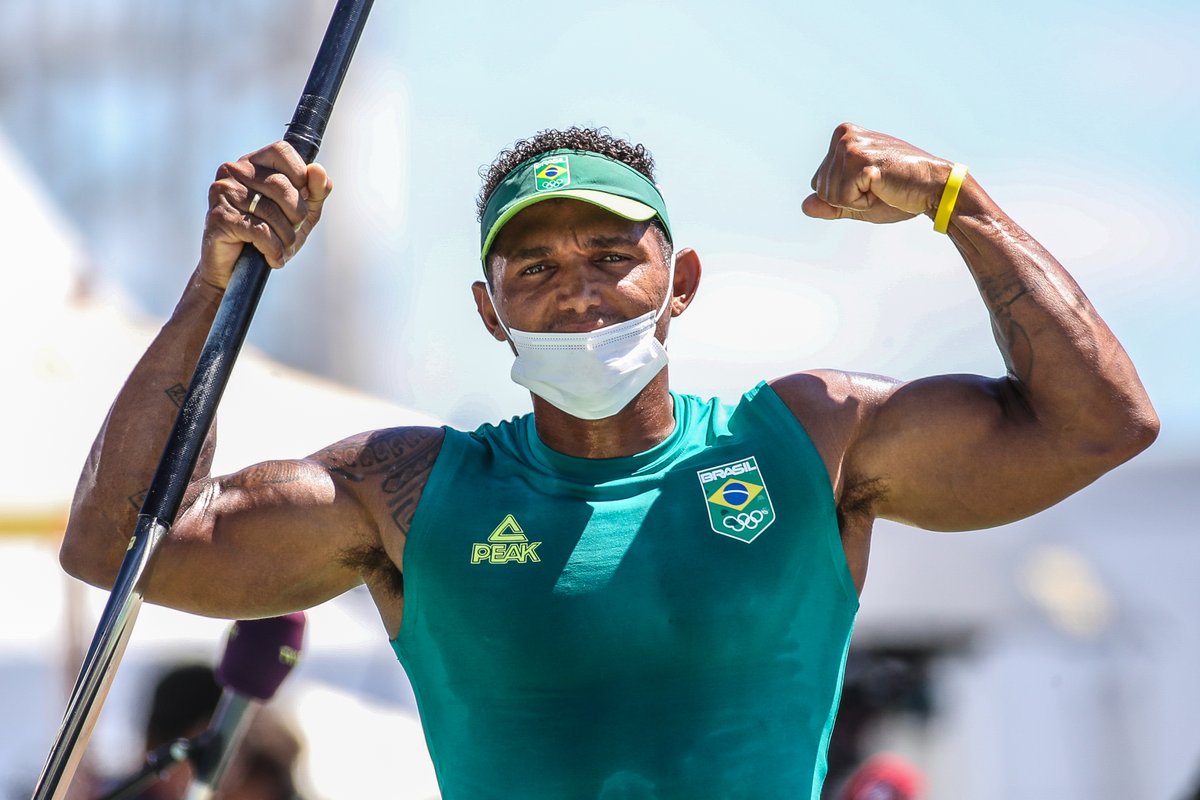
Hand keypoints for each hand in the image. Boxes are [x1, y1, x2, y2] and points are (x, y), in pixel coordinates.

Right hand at [199, 141, 332, 289]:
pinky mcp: (219, 217)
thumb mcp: (300, 214)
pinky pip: (260, 231)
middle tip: (293, 232)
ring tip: (282, 248)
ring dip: (286, 237)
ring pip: (271, 210)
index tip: (303, 199)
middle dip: (297, 214)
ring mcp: (223, 192)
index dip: (300, 175)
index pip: (282, 151)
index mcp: (253, 163)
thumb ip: (315, 192)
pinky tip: (273, 258)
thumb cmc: (270, 236)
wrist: (236, 269)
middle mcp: (234, 171)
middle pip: (281, 184)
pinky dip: (273, 249)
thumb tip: (318, 170)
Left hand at [802, 123, 951, 224]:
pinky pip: (843, 199)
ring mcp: (851, 146)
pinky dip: (862, 203)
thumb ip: (830, 205)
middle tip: (879, 186)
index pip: (818, 183)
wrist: (934, 189)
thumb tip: (804, 206)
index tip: (871, 184)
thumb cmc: (899, 194)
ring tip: (882, 185)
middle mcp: (844, 135)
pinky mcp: (860, 160)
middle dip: (848, 199)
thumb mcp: (857, 202)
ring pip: (830, 196)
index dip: (843, 196)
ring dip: (857, 201)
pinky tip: (884, 187)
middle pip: (821, 189)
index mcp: (842, 136)